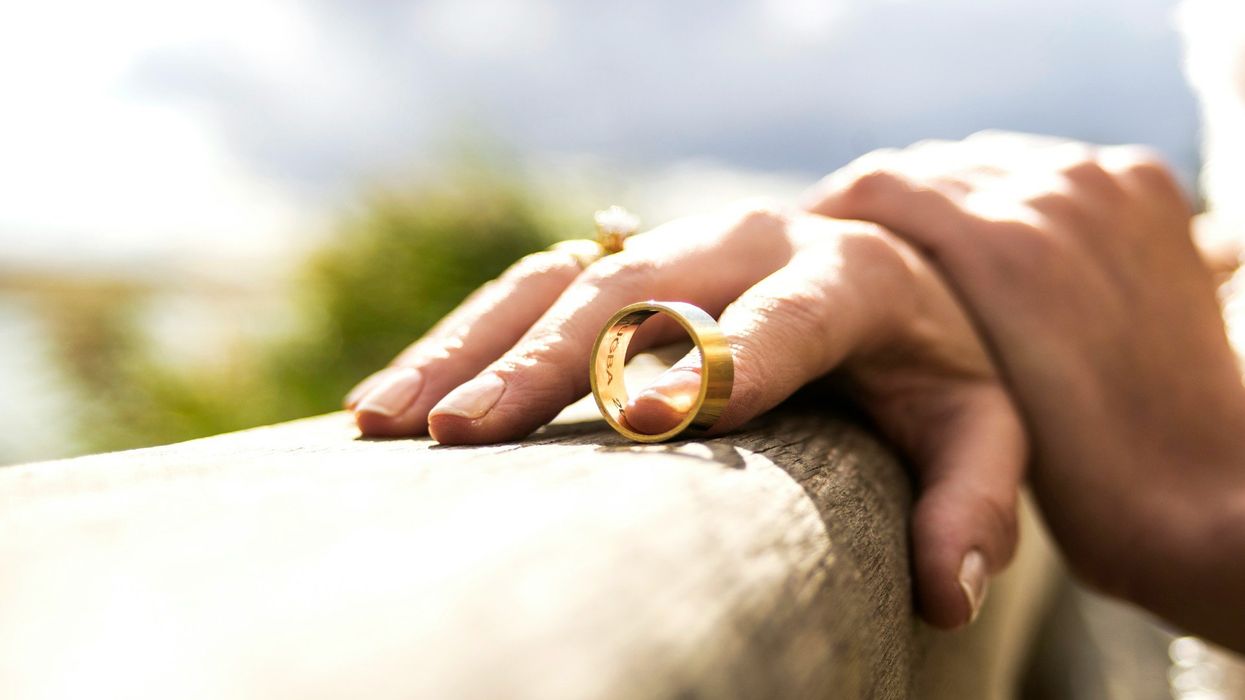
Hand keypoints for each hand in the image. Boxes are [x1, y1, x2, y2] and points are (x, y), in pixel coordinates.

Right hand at [347, 201, 1025, 627]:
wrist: (885, 272)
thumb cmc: (930, 368)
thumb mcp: (976, 425)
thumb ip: (971, 498)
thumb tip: (947, 595)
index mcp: (846, 274)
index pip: (782, 316)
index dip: (718, 360)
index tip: (650, 418)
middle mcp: (745, 241)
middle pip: (634, 294)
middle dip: (548, 364)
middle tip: (467, 436)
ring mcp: (670, 245)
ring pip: (554, 285)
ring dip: (468, 352)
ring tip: (387, 423)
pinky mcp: (618, 260)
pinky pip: (522, 289)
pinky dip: (455, 343)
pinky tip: (388, 401)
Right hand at [803, 131, 1244, 649]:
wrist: (1204, 489)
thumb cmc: (1077, 477)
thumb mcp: (961, 412)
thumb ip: (906, 320)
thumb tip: (827, 265)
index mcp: (1005, 248)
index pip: (879, 187)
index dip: (829, 212)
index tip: (801, 243)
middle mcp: (1058, 195)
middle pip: (930, 166)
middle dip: (882, 205)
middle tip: (842, 245)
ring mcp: (1107, 186)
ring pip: (984, 160)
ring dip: (942, 196)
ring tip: (913, 250)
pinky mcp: (1145, 188)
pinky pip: (1046, 167)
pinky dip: (1006, 195)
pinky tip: (986, 241)